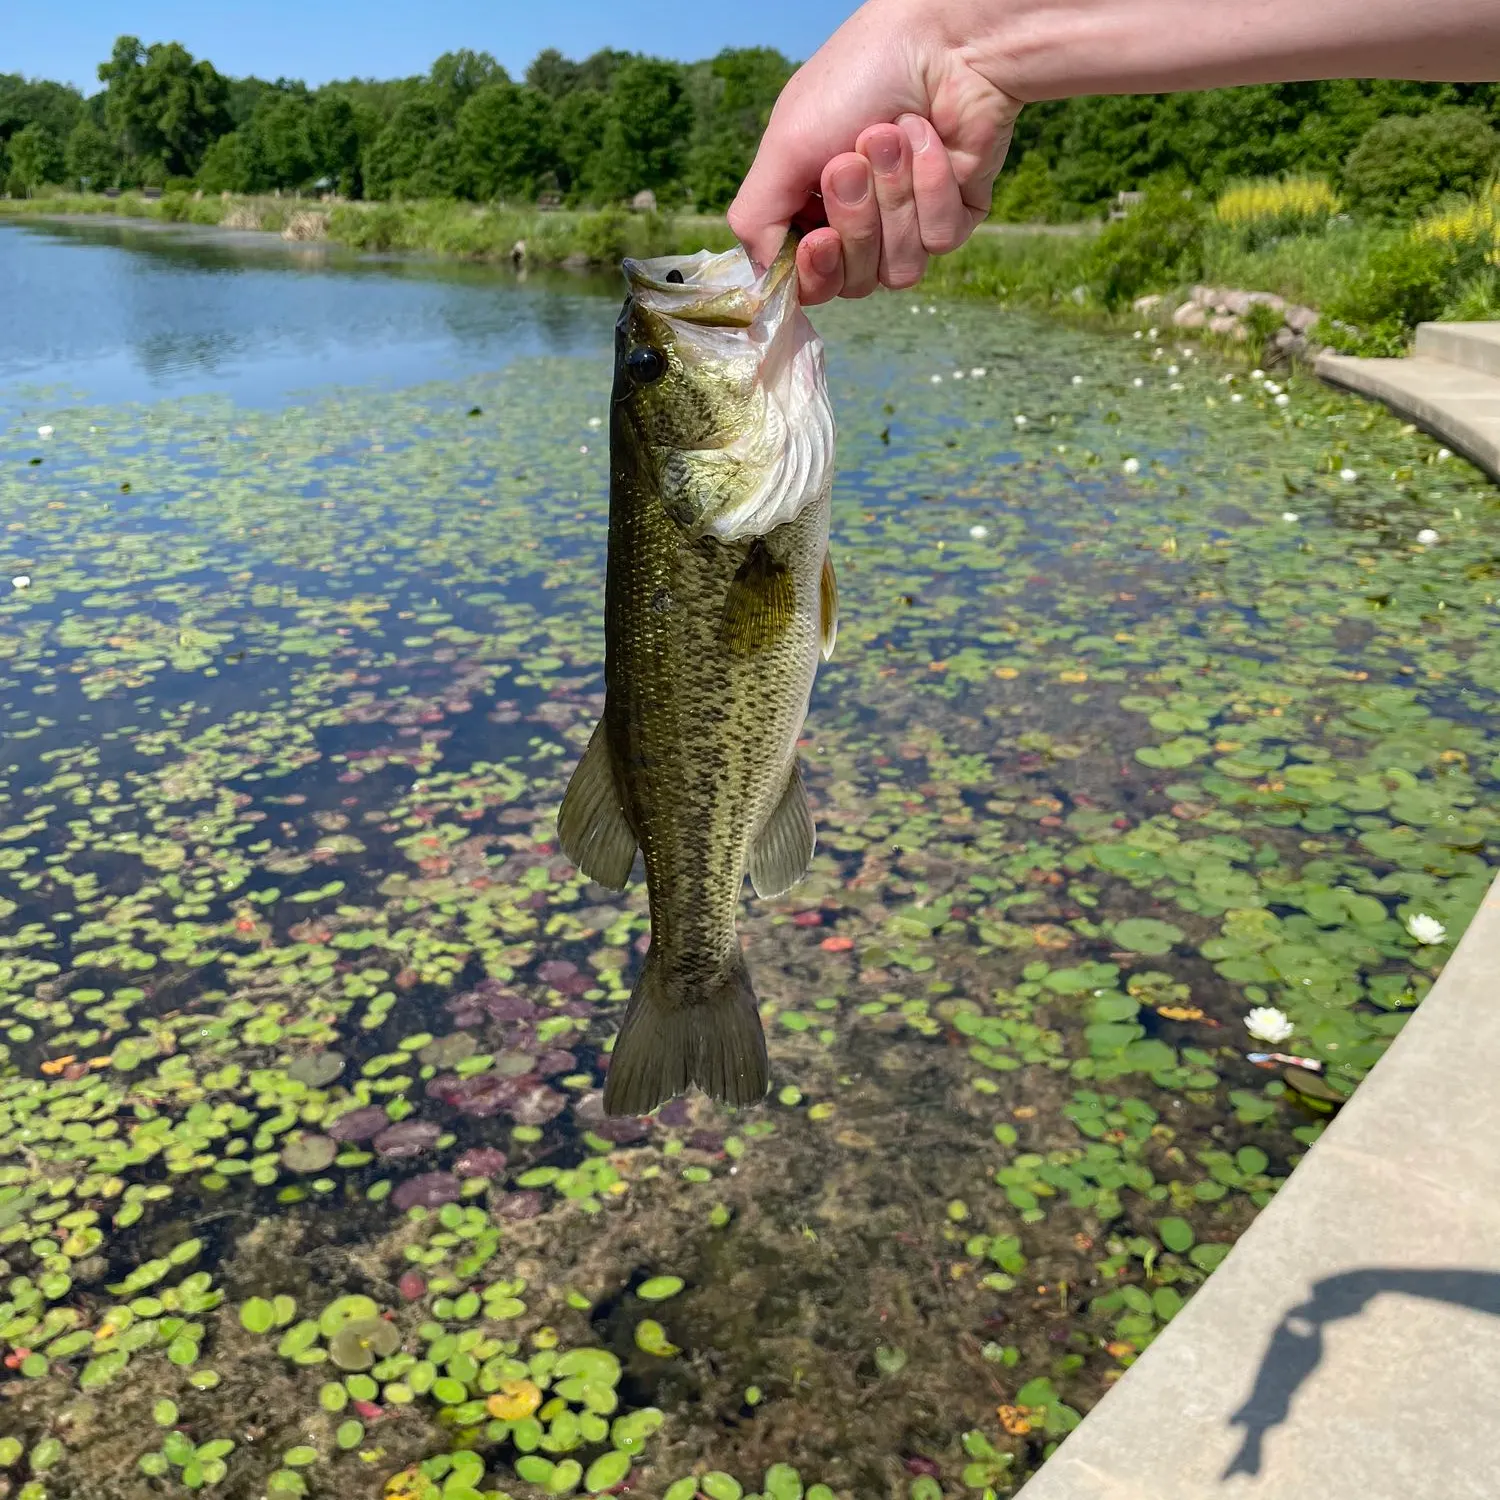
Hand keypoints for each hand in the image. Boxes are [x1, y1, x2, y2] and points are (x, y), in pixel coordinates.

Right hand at [728, 0, 1022, 303]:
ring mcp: (908, 225)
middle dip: (855, 221)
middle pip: (852, 281)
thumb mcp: (784, 145)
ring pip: (897, 269)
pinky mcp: (954, 217)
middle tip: (851, 161)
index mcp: (811, 210)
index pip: (807, 283)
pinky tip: (930, 139)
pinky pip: (939, 239)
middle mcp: (858, 225)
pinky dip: (931, 186)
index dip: (813, 271)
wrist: (941, 42)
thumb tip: (763, 281)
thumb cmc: (857, 78)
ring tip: (892, 135)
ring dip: (893, 198)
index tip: (819, 239)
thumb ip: (757, 219)